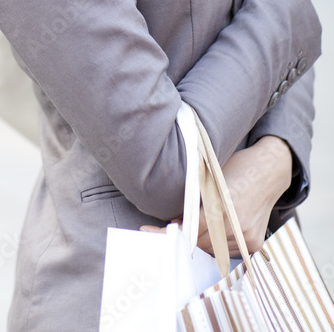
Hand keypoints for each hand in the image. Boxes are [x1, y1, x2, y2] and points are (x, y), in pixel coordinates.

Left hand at [140, 136, 292, 256]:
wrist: (270, 170)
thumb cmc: (237, 167)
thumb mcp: (210, 176)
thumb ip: (194, 198)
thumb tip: (172, 219)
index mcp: (223, 206)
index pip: (189, 227)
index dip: (169, 231)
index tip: (149, 231)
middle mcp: (236, 226)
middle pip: (199, 242)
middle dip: (182, 237)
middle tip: (164, 230)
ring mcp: (247, 237)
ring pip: (213, 250)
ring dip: (199, 242)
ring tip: (190, 228)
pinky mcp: (255, 243)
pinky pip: (228, 251)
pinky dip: (215, 244)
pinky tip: (210, 232)